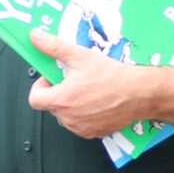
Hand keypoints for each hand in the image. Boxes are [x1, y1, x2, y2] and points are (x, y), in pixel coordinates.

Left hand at [25, 27, 152, 139]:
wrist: (139, 93)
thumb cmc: (113, 77)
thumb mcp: (80, 56)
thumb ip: (54, 47)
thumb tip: (37, 38)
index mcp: (62, 99)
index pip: (34, 99)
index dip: (40, 87)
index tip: (51, 79)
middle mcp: (69, 117)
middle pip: (51, 105)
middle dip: (59, 92)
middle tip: (75, 80)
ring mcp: (81, 128)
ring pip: (66, 116)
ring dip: (71, 105)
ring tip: (88, 91)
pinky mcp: (93, 133)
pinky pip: (80, 124)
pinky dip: (84, 115)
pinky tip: (97, 102)